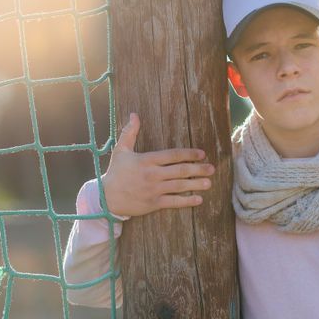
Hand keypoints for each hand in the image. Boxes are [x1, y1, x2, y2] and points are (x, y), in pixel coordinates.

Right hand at [100, 113, 214, 216]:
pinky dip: (187, 201)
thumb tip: (134, 114)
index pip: (173, 155)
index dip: (189, 154)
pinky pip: (173, 202)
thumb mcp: (120, 150)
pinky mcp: (153, 204)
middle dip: (198, 169)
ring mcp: (154, 190)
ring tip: (209, 183)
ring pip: (179, 186)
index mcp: (147, 160)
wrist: (106, 198)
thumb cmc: (115, 172)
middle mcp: (152, 174)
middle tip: (212, 168)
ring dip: (196, 184)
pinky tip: (198, 199)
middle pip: (180, 170)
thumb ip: (129, 132)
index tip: (202, 154)